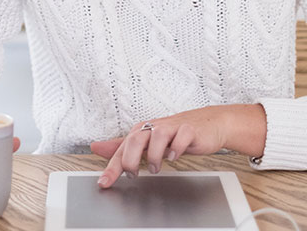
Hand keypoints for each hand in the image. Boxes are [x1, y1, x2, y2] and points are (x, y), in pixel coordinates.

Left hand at [90, 104, 265, 188]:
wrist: (208, 124)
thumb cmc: (176, 132)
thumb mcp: (147, 139)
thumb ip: (123, 146)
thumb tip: (97, 148)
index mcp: (143, 130)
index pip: (122, 148)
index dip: (112, 166)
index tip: (104, 182)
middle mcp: (155, 127)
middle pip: (136, 138)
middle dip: (130, 159)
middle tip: (133, 174)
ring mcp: (173, 127)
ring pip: (157, 136)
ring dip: (154, 155)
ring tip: (156, 167)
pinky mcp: (189, 130)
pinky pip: (180, 137)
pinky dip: (176, 149)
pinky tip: (174, 157)